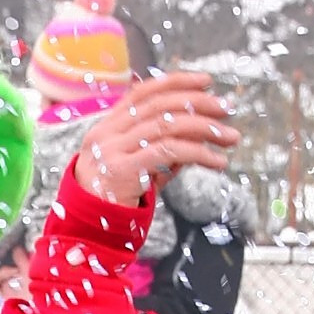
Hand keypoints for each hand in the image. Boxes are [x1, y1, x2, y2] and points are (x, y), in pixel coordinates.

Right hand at [74, 72, 239, 207]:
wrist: (83, 232)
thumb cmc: (110, 202)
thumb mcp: (136, 171)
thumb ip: (161, 155)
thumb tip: (196, 142)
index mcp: (107, 127)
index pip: (143, 93)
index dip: (175, 82)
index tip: (206, 81)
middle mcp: (107, 133)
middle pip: (159, 105)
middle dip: (198, 103)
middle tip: (227, 109)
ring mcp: (112, 150)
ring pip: (167, 125)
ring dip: (205, 128)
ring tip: (229, 137)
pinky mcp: (123, 170)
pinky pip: (168, 152)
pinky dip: (198, 153)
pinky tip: (216, 162)